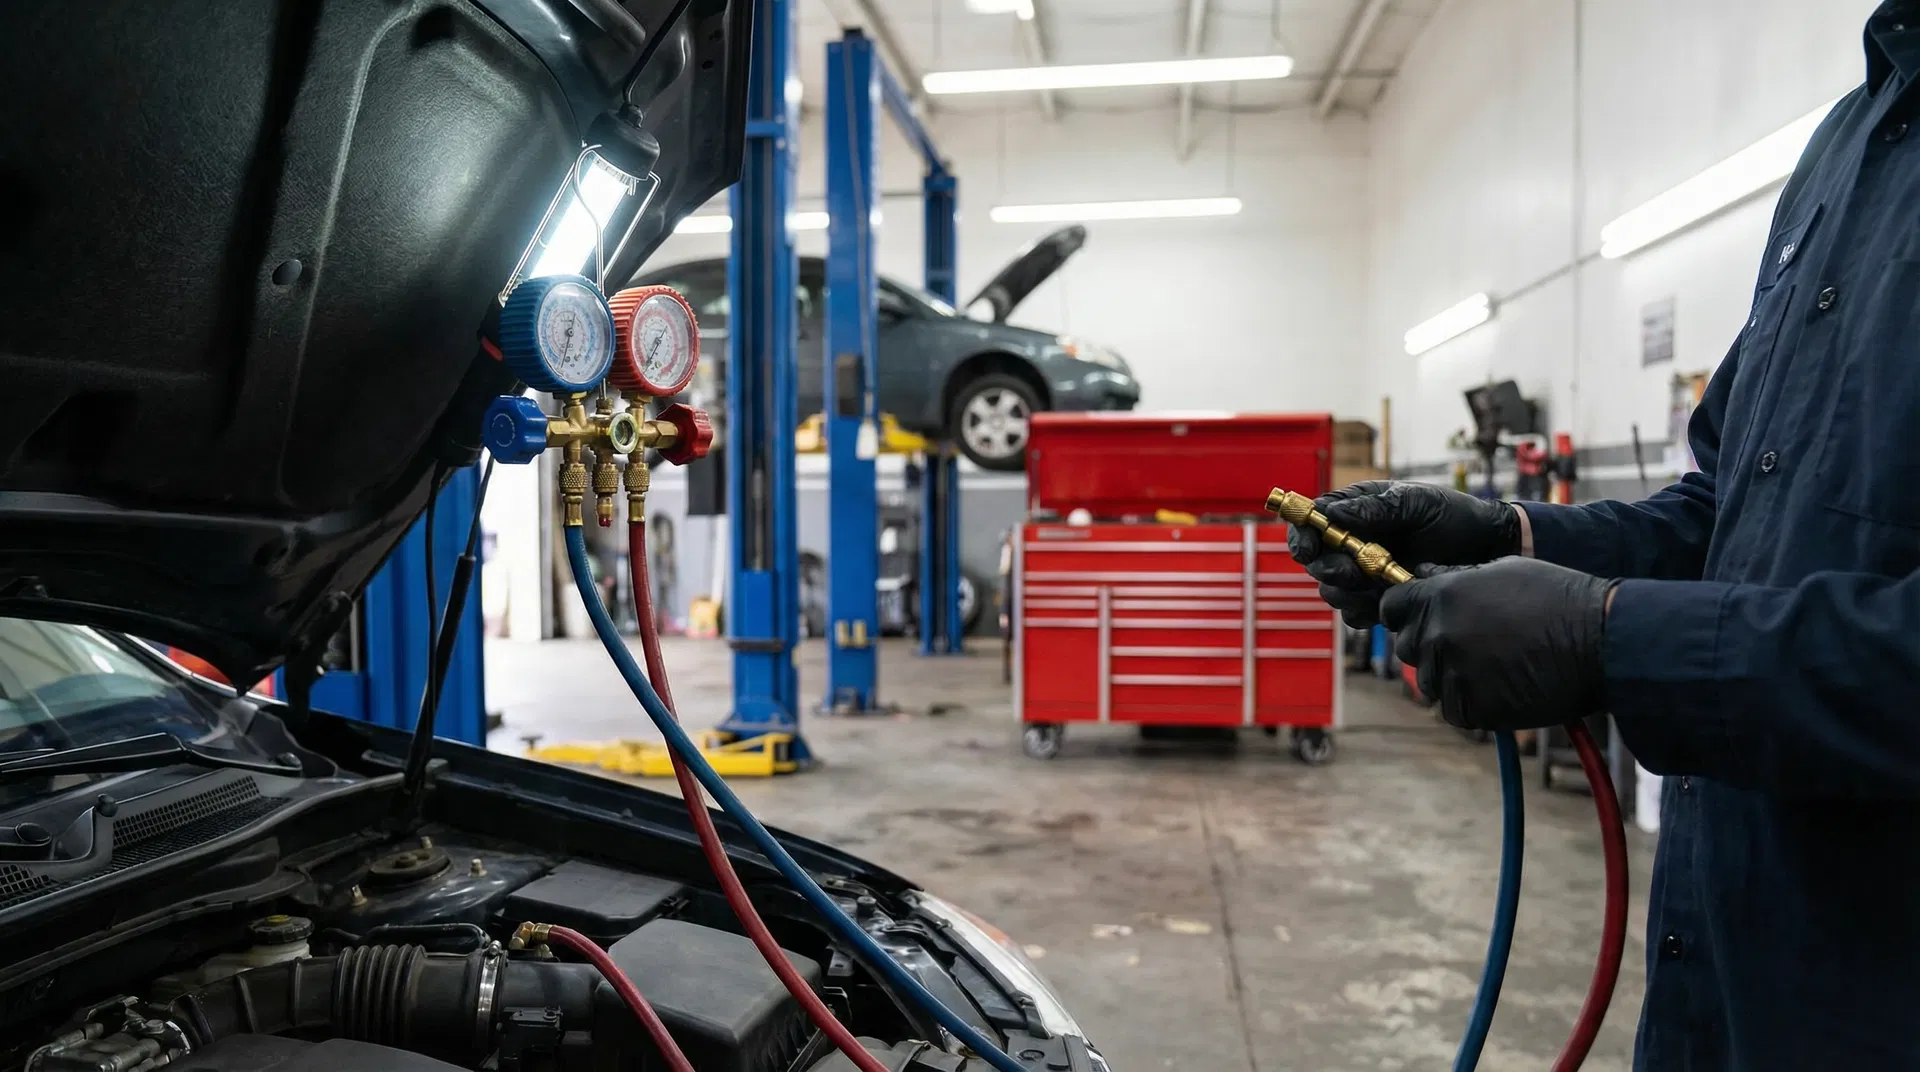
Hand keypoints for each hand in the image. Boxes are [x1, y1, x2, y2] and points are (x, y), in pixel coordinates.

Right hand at [1286, 481, 1521, 627]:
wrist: (1488, 551)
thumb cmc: (1455, 517)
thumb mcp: (1417, 504)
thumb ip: (1376, 509)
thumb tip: (1332, 514)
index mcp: (1357, 510)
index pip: (1312, 521)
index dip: (1302, 535)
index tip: (1307, 549)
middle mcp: (1354, 542)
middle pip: (1317, 561)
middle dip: (1329, 569)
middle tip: (1351, 572)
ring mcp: (1364, 574)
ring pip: (1333, 592)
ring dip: (1348, 593)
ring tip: (1377, 587)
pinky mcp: (1378, 600)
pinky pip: (1355, 614)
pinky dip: (1365, 612)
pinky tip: (1387, 602)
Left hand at [1378, 557, 1613, 731]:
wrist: (1600, 641)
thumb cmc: (1557, 598)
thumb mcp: (1502, 570)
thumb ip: (1455, 578)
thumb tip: (1424, 577)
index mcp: (1440, 596)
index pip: (1392, 607)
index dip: (1404, 612)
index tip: (1421, 617)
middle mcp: (1438, 635)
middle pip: (1408, 647)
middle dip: (1430, 645)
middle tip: (1470, 644)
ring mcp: (1453, 674)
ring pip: (1431, 681)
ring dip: (1453, 676)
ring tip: (1495, 665)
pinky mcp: (1472, 709)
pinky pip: (1455, 710)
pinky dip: (1473, 703)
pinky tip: (1503, 686)